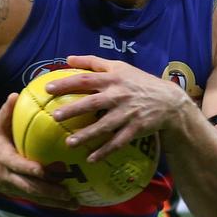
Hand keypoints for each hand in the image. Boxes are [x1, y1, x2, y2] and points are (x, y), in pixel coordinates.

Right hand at [0, 93, 77, 208]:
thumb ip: (6, 111)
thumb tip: (16, 95)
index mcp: (3, 158)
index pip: (17, 165)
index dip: (29, 169)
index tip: (43, 170)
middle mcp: (7, 176)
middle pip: (29, 187)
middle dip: (49, 192)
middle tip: (69, 194)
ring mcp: (10, 186)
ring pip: (33, 196)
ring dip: (53, 201)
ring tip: (73, 203)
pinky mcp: (13, 192)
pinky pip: (32, 198)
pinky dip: (48, 202)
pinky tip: (64, 203)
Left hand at [45, 55, 190, 161]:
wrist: (169, 100)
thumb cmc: (139, 81)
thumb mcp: (119, 66)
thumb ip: (93, 62)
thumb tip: (68, 58)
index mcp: (113, 78)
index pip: (86, 79)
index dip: (66, 83)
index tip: (48, 89)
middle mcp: (119, 95)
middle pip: (92, 102)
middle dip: (73, 110)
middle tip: (54, 116)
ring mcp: (127, 113)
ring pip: (104, 126)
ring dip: (87, 135)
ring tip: (69, 143)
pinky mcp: (136, 129)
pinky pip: (118, 142)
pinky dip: (105, 151)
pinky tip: (90, 158)